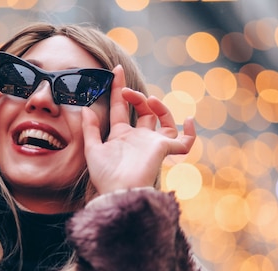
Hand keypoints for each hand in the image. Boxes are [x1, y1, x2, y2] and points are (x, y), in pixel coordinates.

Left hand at [82, 65, 195, 194]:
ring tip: (149, 100)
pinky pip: (184, 142)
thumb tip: (86, 108)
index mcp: (121, 136)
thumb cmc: (105, 176)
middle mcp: (138, 138)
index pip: (120, 107)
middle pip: (143, 111)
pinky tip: (188, 120)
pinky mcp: (164, 149)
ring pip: (164, 120)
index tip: (116, 70)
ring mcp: (152, 143)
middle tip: (127, 90)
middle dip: (136, 96)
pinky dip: (190, 133)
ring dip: (157, 107)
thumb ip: (90, 128)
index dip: (119, 88)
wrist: (119, 192)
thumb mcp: (92, 149)